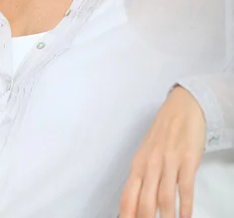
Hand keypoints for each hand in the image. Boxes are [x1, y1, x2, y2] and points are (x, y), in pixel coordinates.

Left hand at [119, 85, 205, 217]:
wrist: (182, 107)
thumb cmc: (163, 133)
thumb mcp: (147, 154)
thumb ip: (141, 178)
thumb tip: (134, 205)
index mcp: (138, 164)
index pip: (128, 197)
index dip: (127, 216)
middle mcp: (151, 164)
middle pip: (145, 202)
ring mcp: (169, 162)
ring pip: (164, 198)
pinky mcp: (187, 160)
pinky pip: (185, 188)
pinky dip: (185, 207)